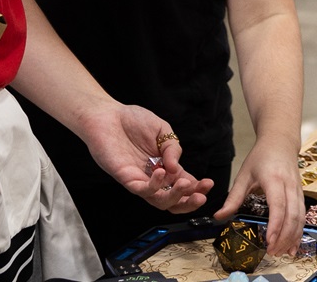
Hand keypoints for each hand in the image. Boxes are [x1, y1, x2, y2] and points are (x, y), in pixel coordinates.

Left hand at [80, 103, 213, 212]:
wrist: (107, 115)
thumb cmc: (132, 121)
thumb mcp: (163, 130)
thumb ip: (173, 148)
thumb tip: (177, 168)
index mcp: (165, 167)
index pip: (183, 184)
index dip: (197, 187)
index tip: (209, 184)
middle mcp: (153, 177)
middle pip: (172, 201)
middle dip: (189, 201)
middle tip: (201, 194)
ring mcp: (139, 180)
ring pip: (159, 201)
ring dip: (175, 196)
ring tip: (185, 184)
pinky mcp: (125, 178)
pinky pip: (141, 190)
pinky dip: (154, 185)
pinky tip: (161, 172)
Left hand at [213, 138, 304, 256]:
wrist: (280, 142)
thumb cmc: (261, 156)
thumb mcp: (244, 174)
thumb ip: (233, 197)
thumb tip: (218, 216)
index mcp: (274, 179)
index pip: (278, 206)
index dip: (275, 225)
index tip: (269, 241)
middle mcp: (289, 186)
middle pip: (292, 215)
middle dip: (284, 237)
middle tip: (272, 252)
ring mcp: (298, 190)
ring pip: (300, 218)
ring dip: (292, 237)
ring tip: (281, 253)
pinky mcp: (300, 195)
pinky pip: (303, 216)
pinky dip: (299, 232)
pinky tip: (293, 245)